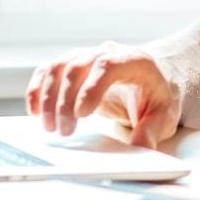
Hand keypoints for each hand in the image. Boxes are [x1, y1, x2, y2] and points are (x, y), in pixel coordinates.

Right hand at [26, 42, 183, 147]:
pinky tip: (36, 112)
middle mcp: (108, 52)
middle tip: (64, 131)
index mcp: (134, 60)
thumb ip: (152, 129)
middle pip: (78, 67)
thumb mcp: (164, 113)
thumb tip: (140, 147)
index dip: (91, 88)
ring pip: (59, 68)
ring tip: (50, 127)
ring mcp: (88, 56)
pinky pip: (49, 71)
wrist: (155, 78)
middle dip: (65, 101)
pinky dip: (38, 90)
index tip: (82, 114)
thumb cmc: (158, 95)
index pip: (108, 66)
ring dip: (48, 98)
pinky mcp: (73, 66)